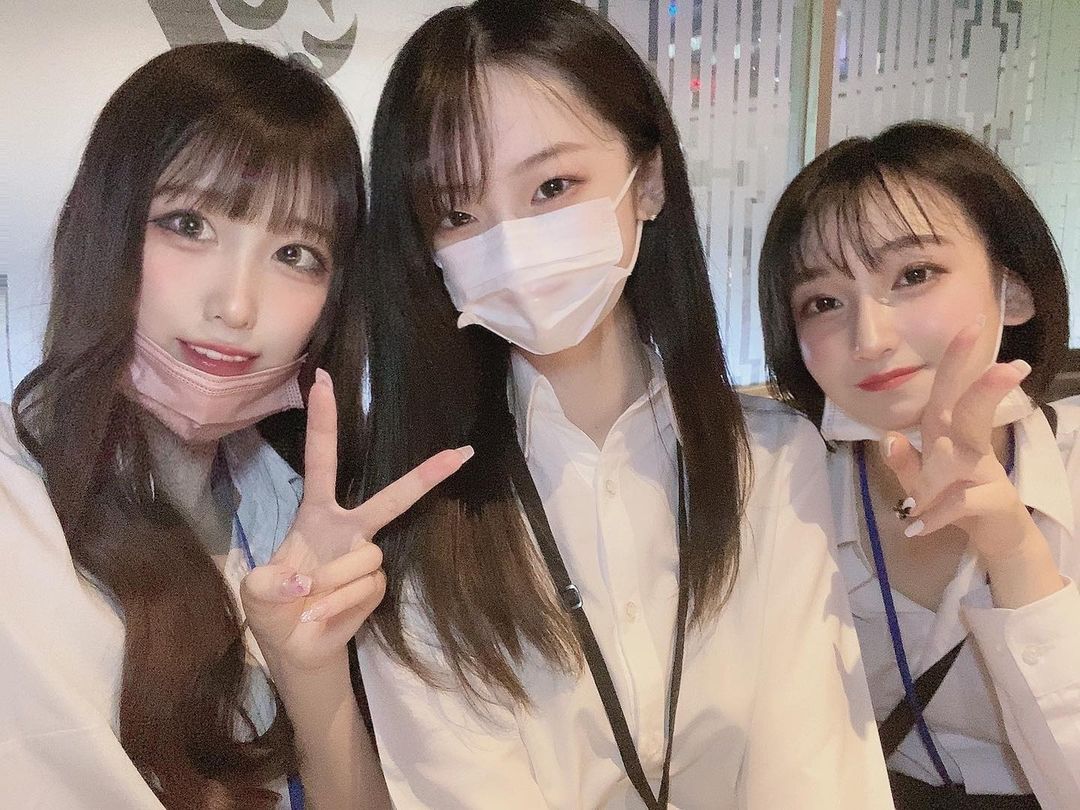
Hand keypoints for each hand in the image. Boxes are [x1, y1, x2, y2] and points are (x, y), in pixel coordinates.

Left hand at [241, 369, 471, 670]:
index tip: (324, 380)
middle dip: (426, 476)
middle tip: (460, 453)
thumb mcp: (255, 592)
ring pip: (364, 558)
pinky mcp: (375, 586)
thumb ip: (271, 582)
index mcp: (315, 514)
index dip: (323, 421)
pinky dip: (339, 605)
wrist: (294, 647)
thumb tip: (307, 581)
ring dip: (332, 584)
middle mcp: (348, 529)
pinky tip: (322, 615)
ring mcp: (365, 557)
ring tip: (310, 602)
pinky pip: (365, 587)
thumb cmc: (274, 608)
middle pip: (391, 498)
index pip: (321, 460)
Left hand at [881, 321, 1031, 558]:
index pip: (948, 391)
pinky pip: (961, 503)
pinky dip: (936, 516)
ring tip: (912, 504)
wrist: (994, 536)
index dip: (957, 360)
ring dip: (929, 477)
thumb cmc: (954, 496)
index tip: (971, 326)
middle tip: (1010, 367)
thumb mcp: (921, 480)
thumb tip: (888, 437)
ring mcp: (984, 473)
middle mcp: (968, 446)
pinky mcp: (993, 501)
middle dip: (984, 391)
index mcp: (949, 433)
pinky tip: (917, 528)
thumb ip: (903, 461)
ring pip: (957, 460)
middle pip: (971, 413)